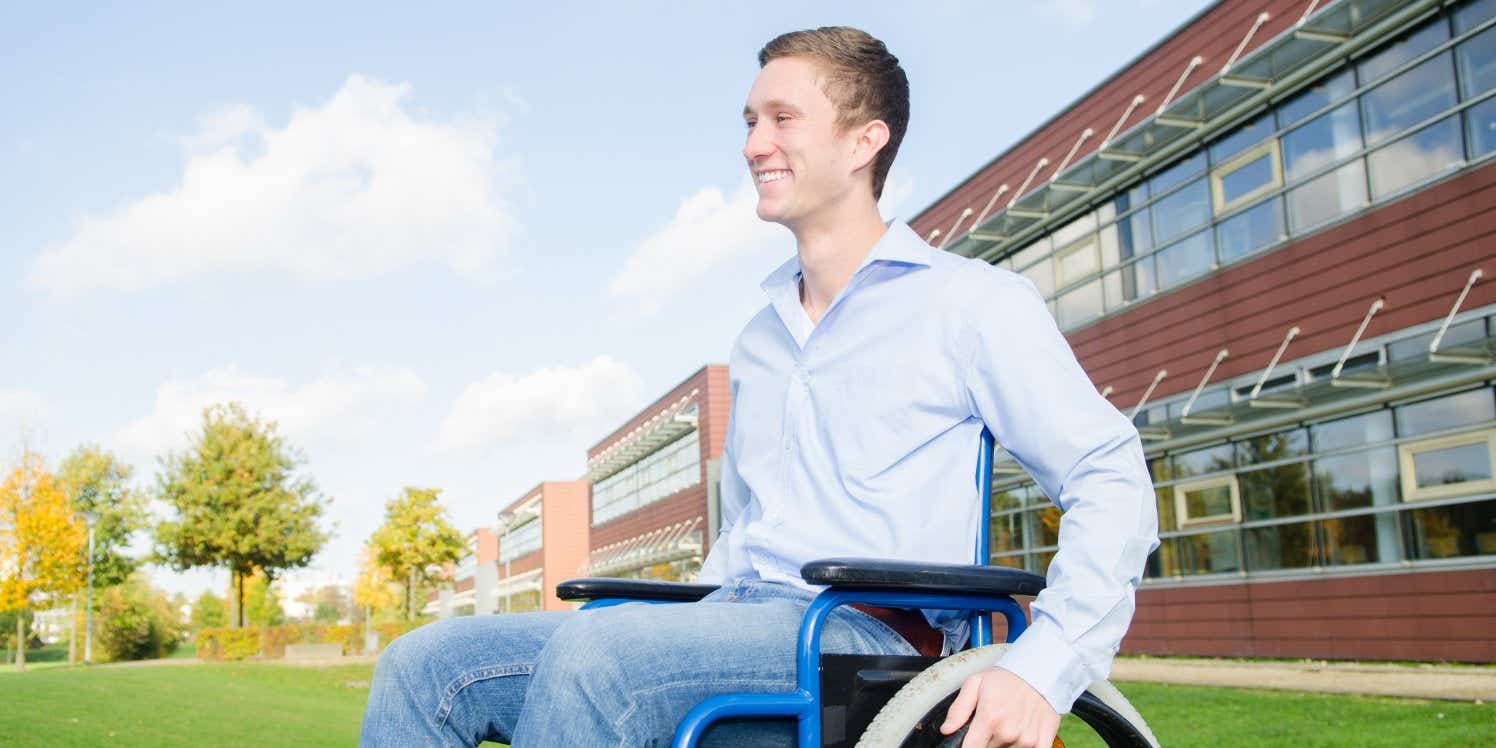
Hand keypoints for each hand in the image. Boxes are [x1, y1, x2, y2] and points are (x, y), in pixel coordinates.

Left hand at [940, 667, 1059, 747]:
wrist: (1039, 670)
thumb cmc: (1006, 678)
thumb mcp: (975, 684)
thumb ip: (958, 709)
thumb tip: (946, 729)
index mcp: (989, 718)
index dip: (968, 745)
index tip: (971, 739)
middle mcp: (1008, 732)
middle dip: (987, 739)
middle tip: (994, 721)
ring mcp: (1026, 739)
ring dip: (1006, 741)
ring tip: (1010, 721)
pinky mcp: (1041, 741)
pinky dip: (1024, 745)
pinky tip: (1023, 731)